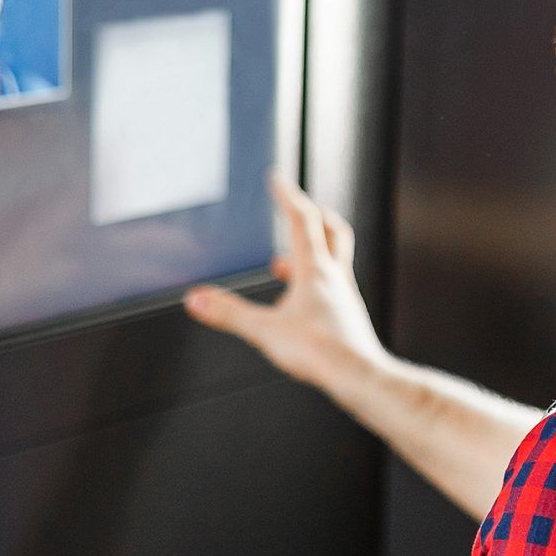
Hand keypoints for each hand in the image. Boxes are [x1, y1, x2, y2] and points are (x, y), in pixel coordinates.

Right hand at [185, 172, 388, 396]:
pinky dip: (315, 285)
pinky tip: (300, 306)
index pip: (301, 220)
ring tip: (284, 263)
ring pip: (333, 260)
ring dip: (312, 251)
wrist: (360, 377)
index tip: (277, 179)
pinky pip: (332, 288)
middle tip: (296, 207)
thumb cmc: (321, 353)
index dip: (287, 196)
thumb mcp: (265, 331)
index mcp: (315, 271)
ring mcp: (344, 297)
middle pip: (330, 230)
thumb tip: (196, 299)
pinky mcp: (348, 317)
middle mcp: (335, 278)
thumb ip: (229, 313)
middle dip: (312, 214)